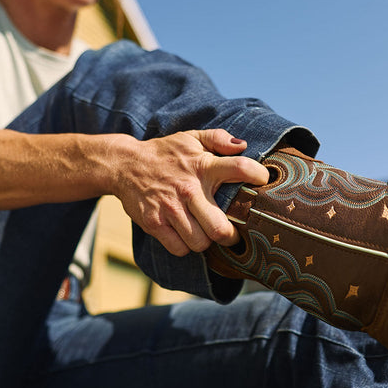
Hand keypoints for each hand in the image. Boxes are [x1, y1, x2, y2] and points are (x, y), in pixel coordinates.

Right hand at [112, 129, 269, 256]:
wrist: (124, 165)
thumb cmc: (165, 153)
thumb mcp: (191, 138)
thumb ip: (219, 138)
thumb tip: (243, 145)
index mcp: (203, 165)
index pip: (240, 168)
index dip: (257, 176)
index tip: (262, 184)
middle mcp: (188, 188)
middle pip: (219, 228)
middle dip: (231, 236)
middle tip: (232, 234)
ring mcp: (170, 208)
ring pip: (200, 242)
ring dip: (206, 241)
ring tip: (205, 232)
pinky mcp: (154, 223)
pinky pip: (179, 249)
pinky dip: (185, 246)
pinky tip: (185, 235)